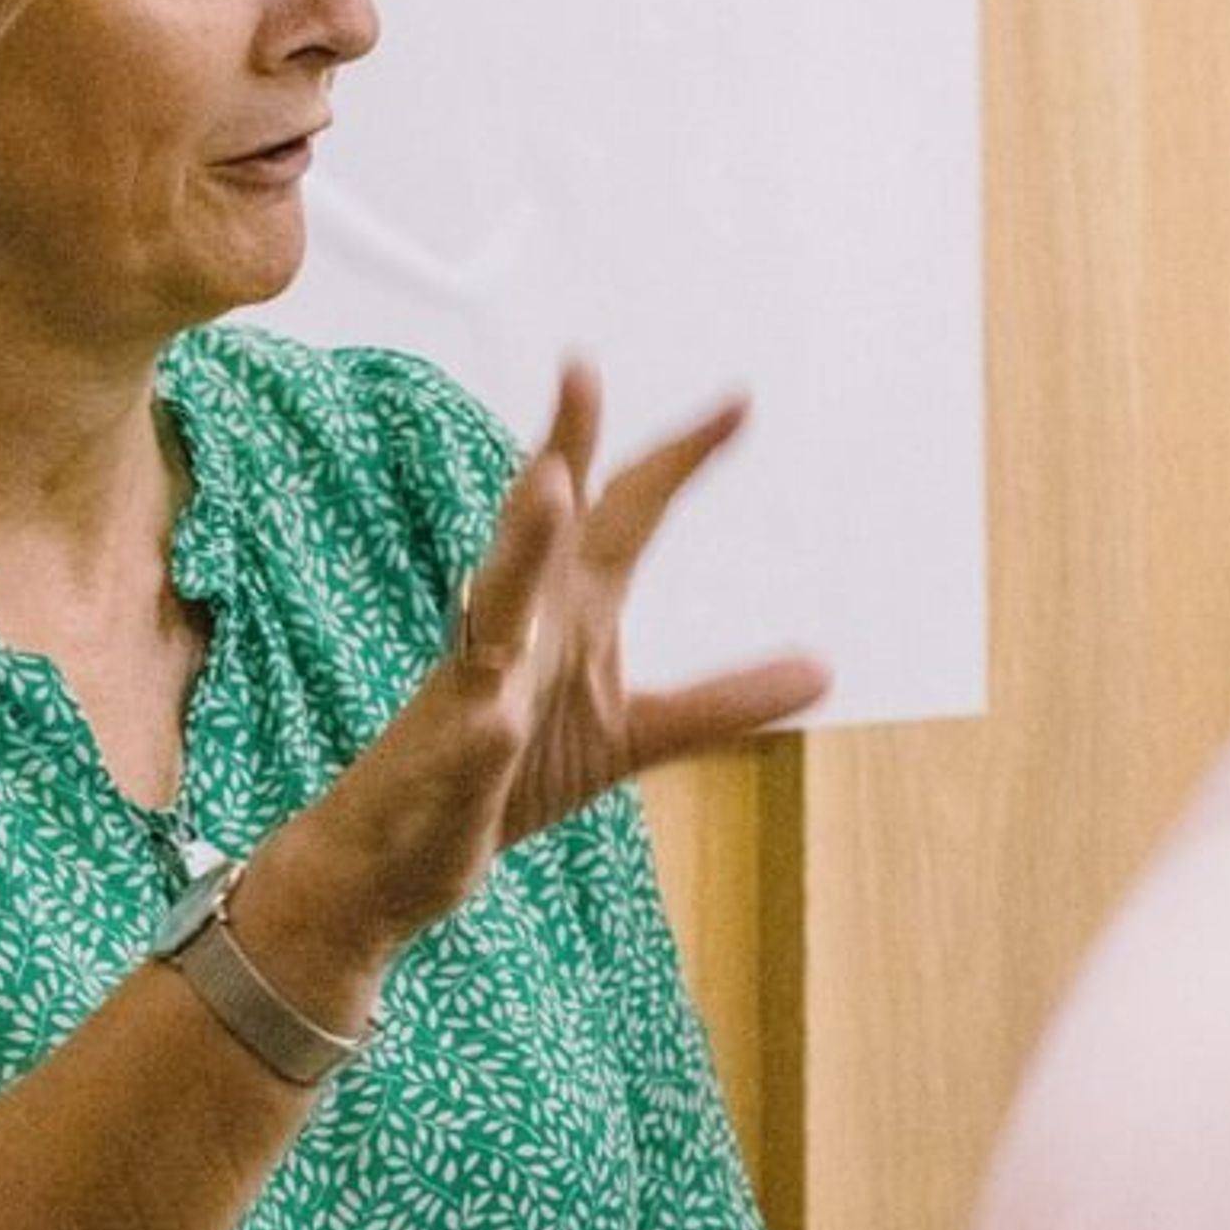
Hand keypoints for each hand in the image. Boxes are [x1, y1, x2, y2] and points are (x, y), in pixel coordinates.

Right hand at [254, 364, 829, 964]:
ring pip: (496, 604)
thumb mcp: (636, 736)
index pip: (628, 511)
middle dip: (564, 448)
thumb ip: (722, 701)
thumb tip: (825, 667)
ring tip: (551, 486)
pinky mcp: (445, 761)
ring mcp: (475, 688)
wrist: (404, 857)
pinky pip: (467, 739)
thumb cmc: (514, 776)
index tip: (740, 401)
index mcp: (571, 608)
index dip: (681, 457)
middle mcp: (519, 625)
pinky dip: (481, 729)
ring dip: (523, 544)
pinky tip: (495, 721)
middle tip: (582, 373)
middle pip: (545, 524)